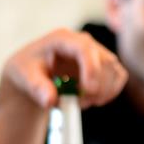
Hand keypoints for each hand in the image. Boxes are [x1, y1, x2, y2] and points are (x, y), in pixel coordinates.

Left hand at [0, 28, 126, 110]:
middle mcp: (83, 42)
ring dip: (103, 92)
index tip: (88, 91)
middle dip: (97, 87)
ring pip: (114, 71)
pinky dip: (110, 92)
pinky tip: (92, 100)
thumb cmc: (28, 71)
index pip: (84, 47)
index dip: (91, 68)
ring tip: (81, 102)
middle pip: (105, 61)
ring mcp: (96, 53)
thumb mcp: (25, 78)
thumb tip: (50, 101)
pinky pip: (118, 78)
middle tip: (80, 104)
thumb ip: (37, 88)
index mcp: (62, 39)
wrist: (34, 75)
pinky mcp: (104, 66)